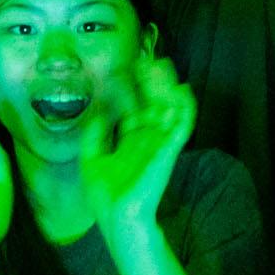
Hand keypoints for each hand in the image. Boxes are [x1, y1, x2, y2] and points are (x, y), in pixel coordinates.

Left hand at [79, 55, 195, 234]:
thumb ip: (95, 135)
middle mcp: (146, 141)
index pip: (134, 110)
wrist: (118, 216)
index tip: (127, 69)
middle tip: (147, 59)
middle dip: (151, 83)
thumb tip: (99, 111)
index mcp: (129, 143)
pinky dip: (184, 106)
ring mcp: (159, 144)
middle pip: (152, 104)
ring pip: (168, 109)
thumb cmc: (105, 195)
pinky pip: (182, 124)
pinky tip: (182, 88)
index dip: (132, 90)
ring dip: (167, 87)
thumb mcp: (91, 159)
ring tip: (161, 64)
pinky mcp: (169, 149)